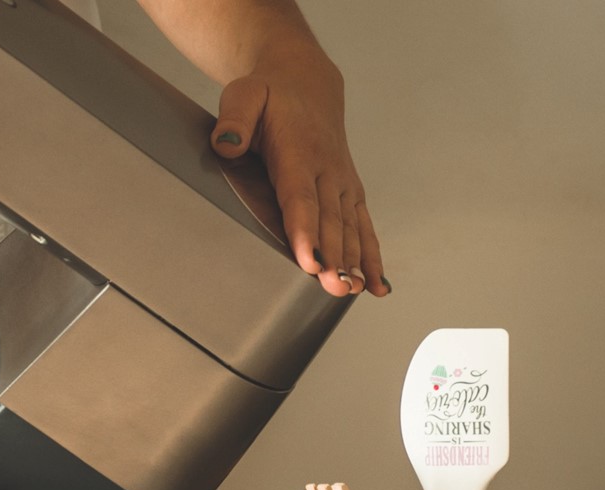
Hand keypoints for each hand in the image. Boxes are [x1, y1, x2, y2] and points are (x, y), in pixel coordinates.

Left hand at [210, 43, 387, 298]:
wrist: (305, 82)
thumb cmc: (269, 93)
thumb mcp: (244, 94)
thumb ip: (236, 118)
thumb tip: (228, 144)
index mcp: (299, 151)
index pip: (301, 198)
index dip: (306, 231)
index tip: (310, 260)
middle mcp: (327, 169)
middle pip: (330, 221)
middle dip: (333, 256)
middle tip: (334, 287)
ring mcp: (342, 182)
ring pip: (350, 227)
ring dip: (354, 261)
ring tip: (353, 291)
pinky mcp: (350, 191)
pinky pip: (364, 226)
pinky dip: (372, 255)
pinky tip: (376, 285)